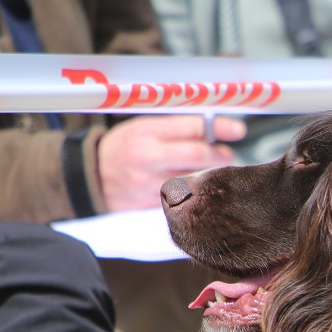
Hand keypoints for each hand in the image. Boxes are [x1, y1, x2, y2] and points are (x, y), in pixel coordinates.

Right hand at [97, 115, 246, 211]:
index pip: (191, 127)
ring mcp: (150, 183)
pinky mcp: (152, 203)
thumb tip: (214, 130)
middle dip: (219, 155)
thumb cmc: (124, 146)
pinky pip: (183, 198)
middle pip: (196, 156)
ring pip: (192, 179)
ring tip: (216, 171)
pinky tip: (202, 189)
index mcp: (146, 132)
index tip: (238, 130)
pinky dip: (197, 193)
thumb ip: (177, 129)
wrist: (92, 177)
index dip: (219, 128)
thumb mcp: (145, 127)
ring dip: (210, 176)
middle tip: (229, 155)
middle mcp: (147, 157)